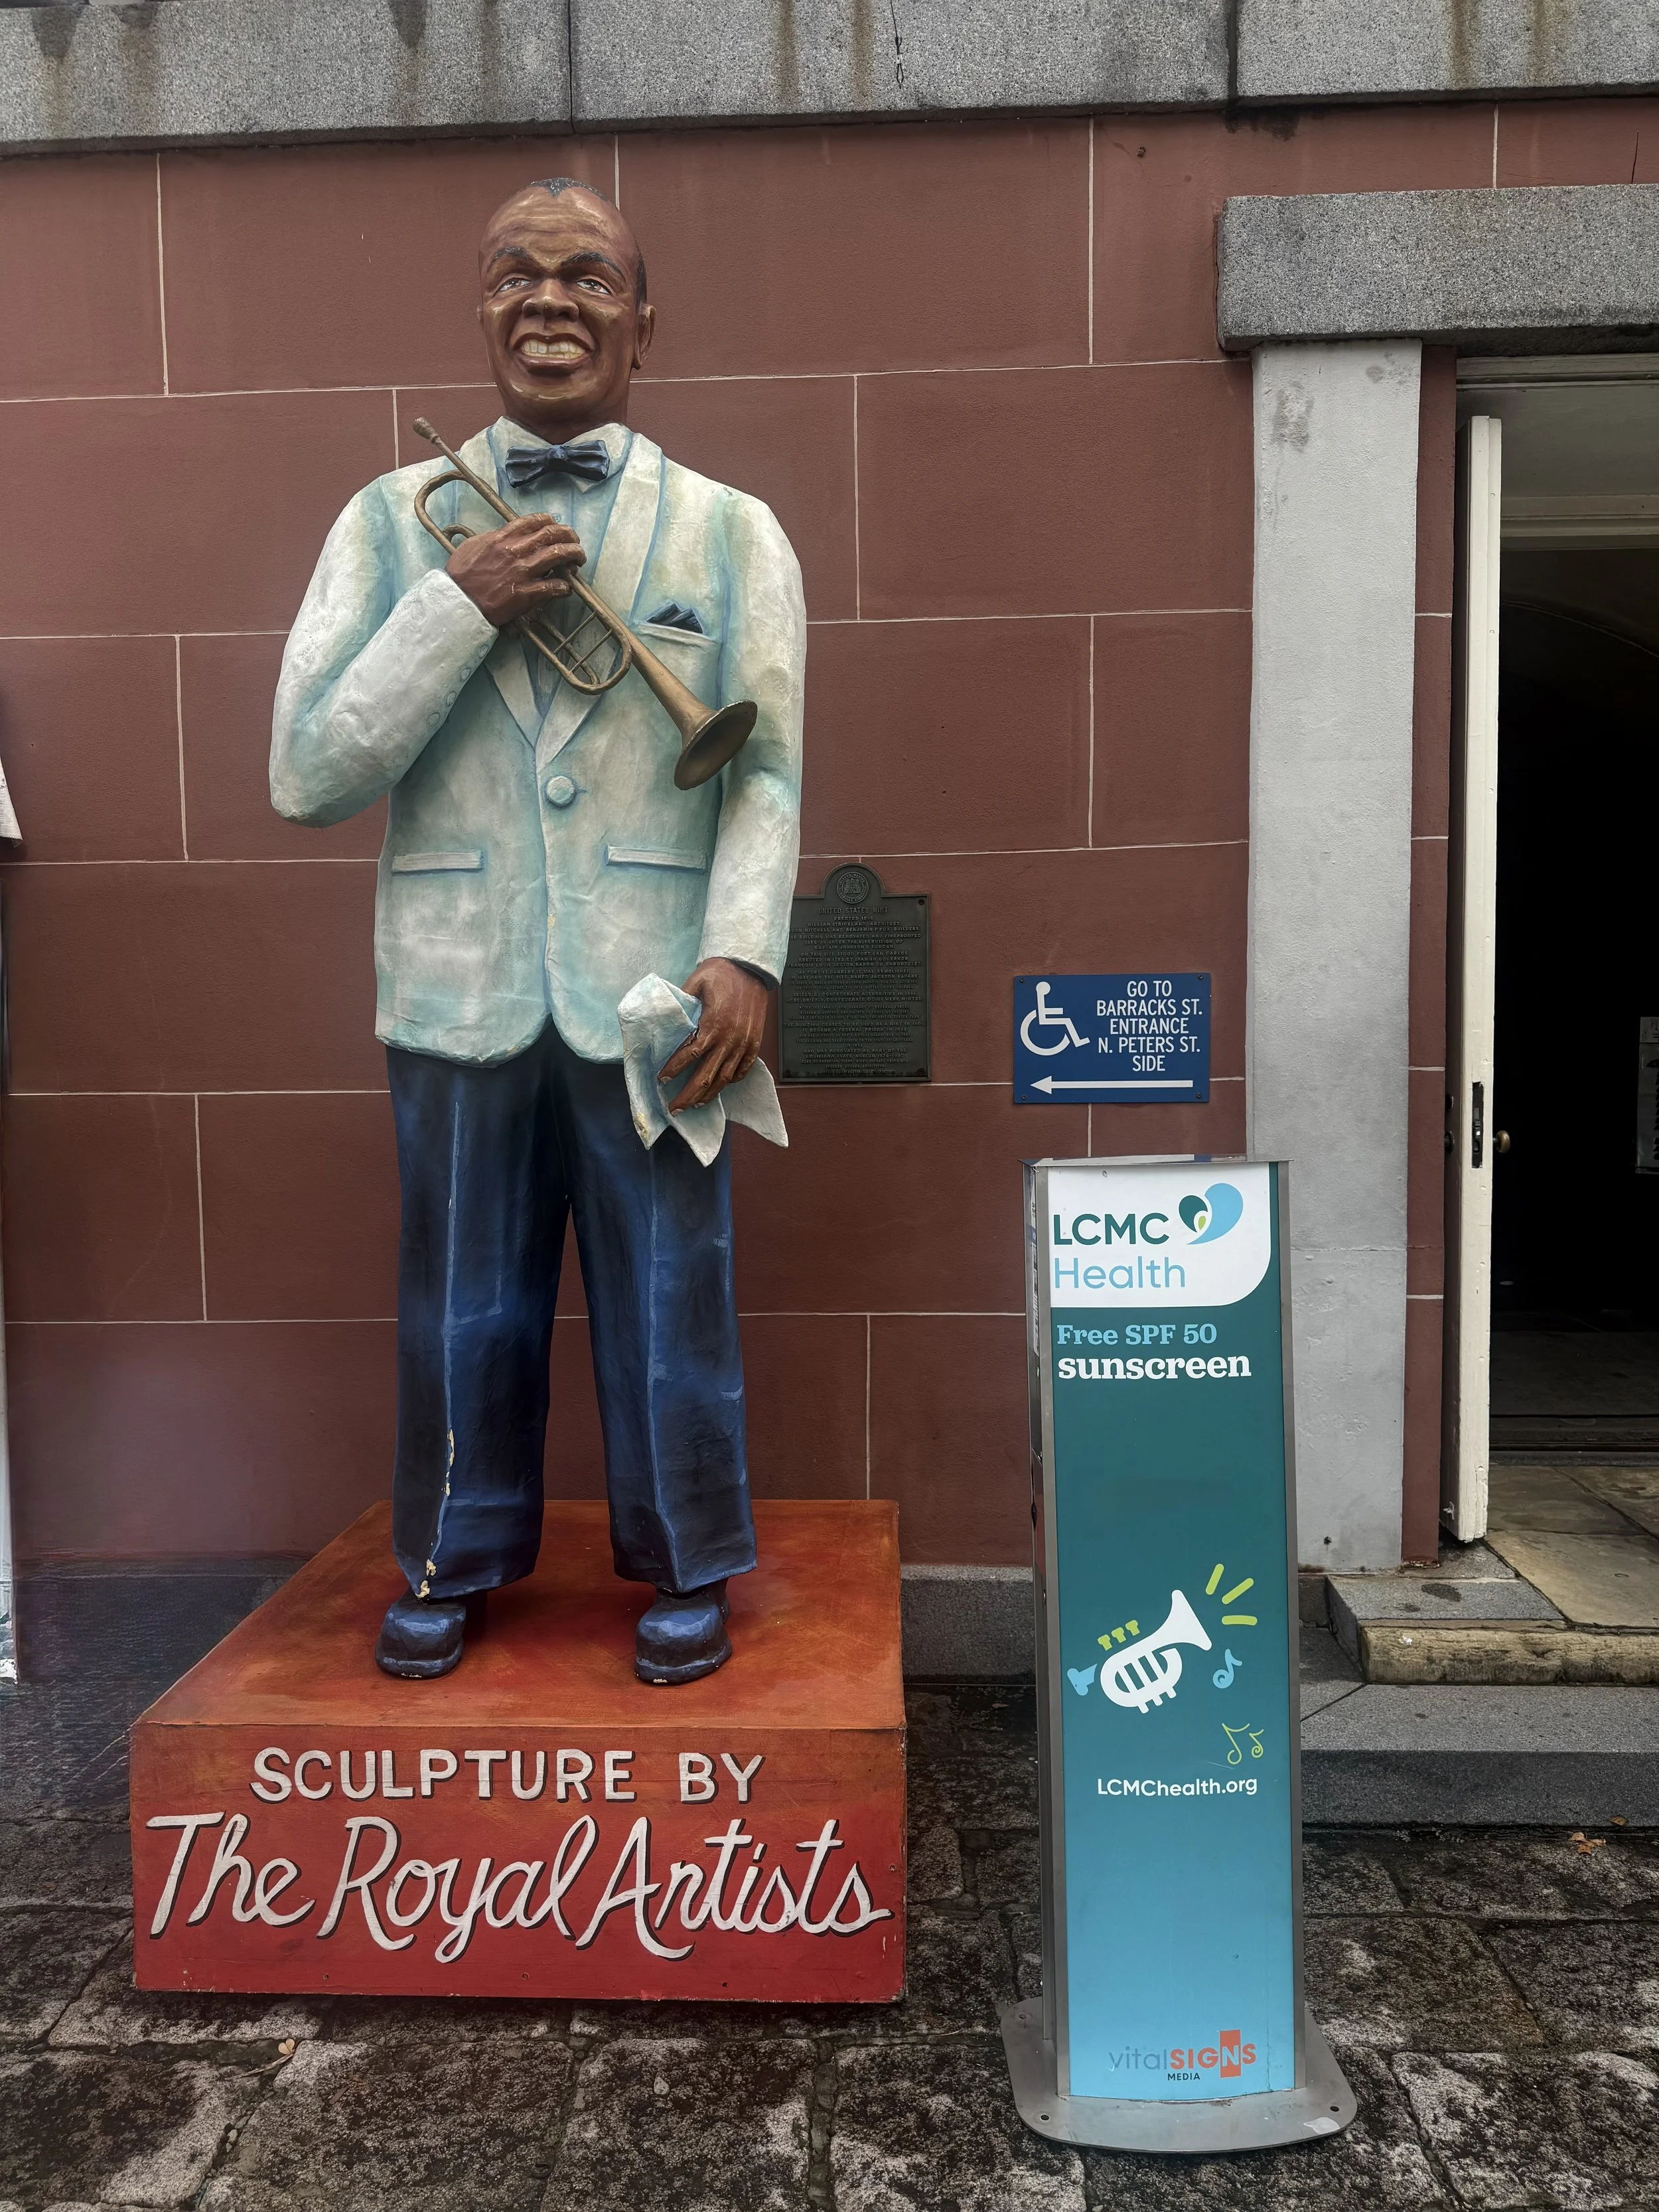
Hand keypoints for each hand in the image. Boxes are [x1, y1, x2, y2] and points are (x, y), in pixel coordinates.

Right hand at [447, 515, 585, 628]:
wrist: (457, 601)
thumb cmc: (461, 575)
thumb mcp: (473, 546)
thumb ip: (492, 538)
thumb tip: (505, 535)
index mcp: (502, 537)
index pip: (534, 521)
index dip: (551, 521)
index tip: (557, 526)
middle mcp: (515, 551)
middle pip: (552, 534)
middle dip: (569, 535)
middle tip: (575, 542)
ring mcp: (522, 572)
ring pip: (557, 555)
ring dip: (574, 555)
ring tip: (579, 560)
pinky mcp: (525, 594)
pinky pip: (553, 586)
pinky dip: (564, 586)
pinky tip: (566, 588)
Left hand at [660, 959, 769, 1112]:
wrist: (751, 967)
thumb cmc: (721, 972)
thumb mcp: (696, 982)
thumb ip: (681, 1003)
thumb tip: (664, 1020)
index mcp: (713, 1025)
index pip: (690, 1055)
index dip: (674, 1069)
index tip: (661, 1079)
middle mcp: (730, 1039)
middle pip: (706, 1076)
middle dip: (688, 1095)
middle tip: (674, 1108)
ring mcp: (744, 1044)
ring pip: (725, 1078)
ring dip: (708, 1094)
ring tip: (694, 1105)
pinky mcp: (754, 1044)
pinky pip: (743, 1070)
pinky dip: (731, 1081)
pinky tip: (719, 1087)